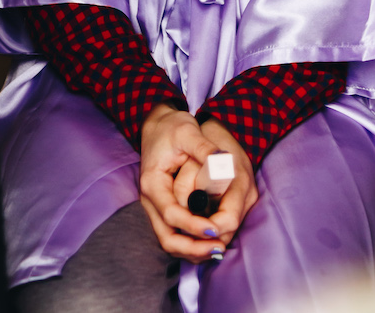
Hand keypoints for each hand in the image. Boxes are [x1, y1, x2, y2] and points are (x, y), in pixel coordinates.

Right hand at [138, 106, 256, 260]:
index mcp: (153, 183)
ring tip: (217, 250)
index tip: (214, 229)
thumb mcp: (188, 132)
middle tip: (218, 249)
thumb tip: (224, 163)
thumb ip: (205, 149)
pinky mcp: (163, 209)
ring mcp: (155, 207)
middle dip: (192, 248)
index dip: (193, 225)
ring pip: (169, 241)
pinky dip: (189, 243)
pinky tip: (209, 243)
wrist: (158, 124)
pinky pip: (173, 234)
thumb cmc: (172, 128)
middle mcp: (150, 200)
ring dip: (192, 250)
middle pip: (167, 237)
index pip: (171, 214)